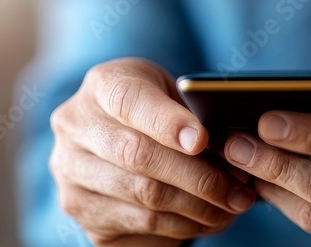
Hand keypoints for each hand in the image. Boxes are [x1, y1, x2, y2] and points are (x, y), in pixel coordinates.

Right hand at [49, 58, 255, 246]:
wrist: (116, 136)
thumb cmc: (156, 109)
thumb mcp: (170, 92)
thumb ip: (193, 110)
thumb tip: (232, 145)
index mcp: (101, 85)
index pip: (128, 101)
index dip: (166, 122)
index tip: (202, 140)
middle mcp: (75, 127)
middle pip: (138, 155)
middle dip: (198, 175)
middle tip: (240, 187)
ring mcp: (71, 172)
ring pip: (143, 195)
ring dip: (198, 205)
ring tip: (234, 204)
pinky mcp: (81, 209)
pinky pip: (141, 224)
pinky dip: (184, 225)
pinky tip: (211, 218)